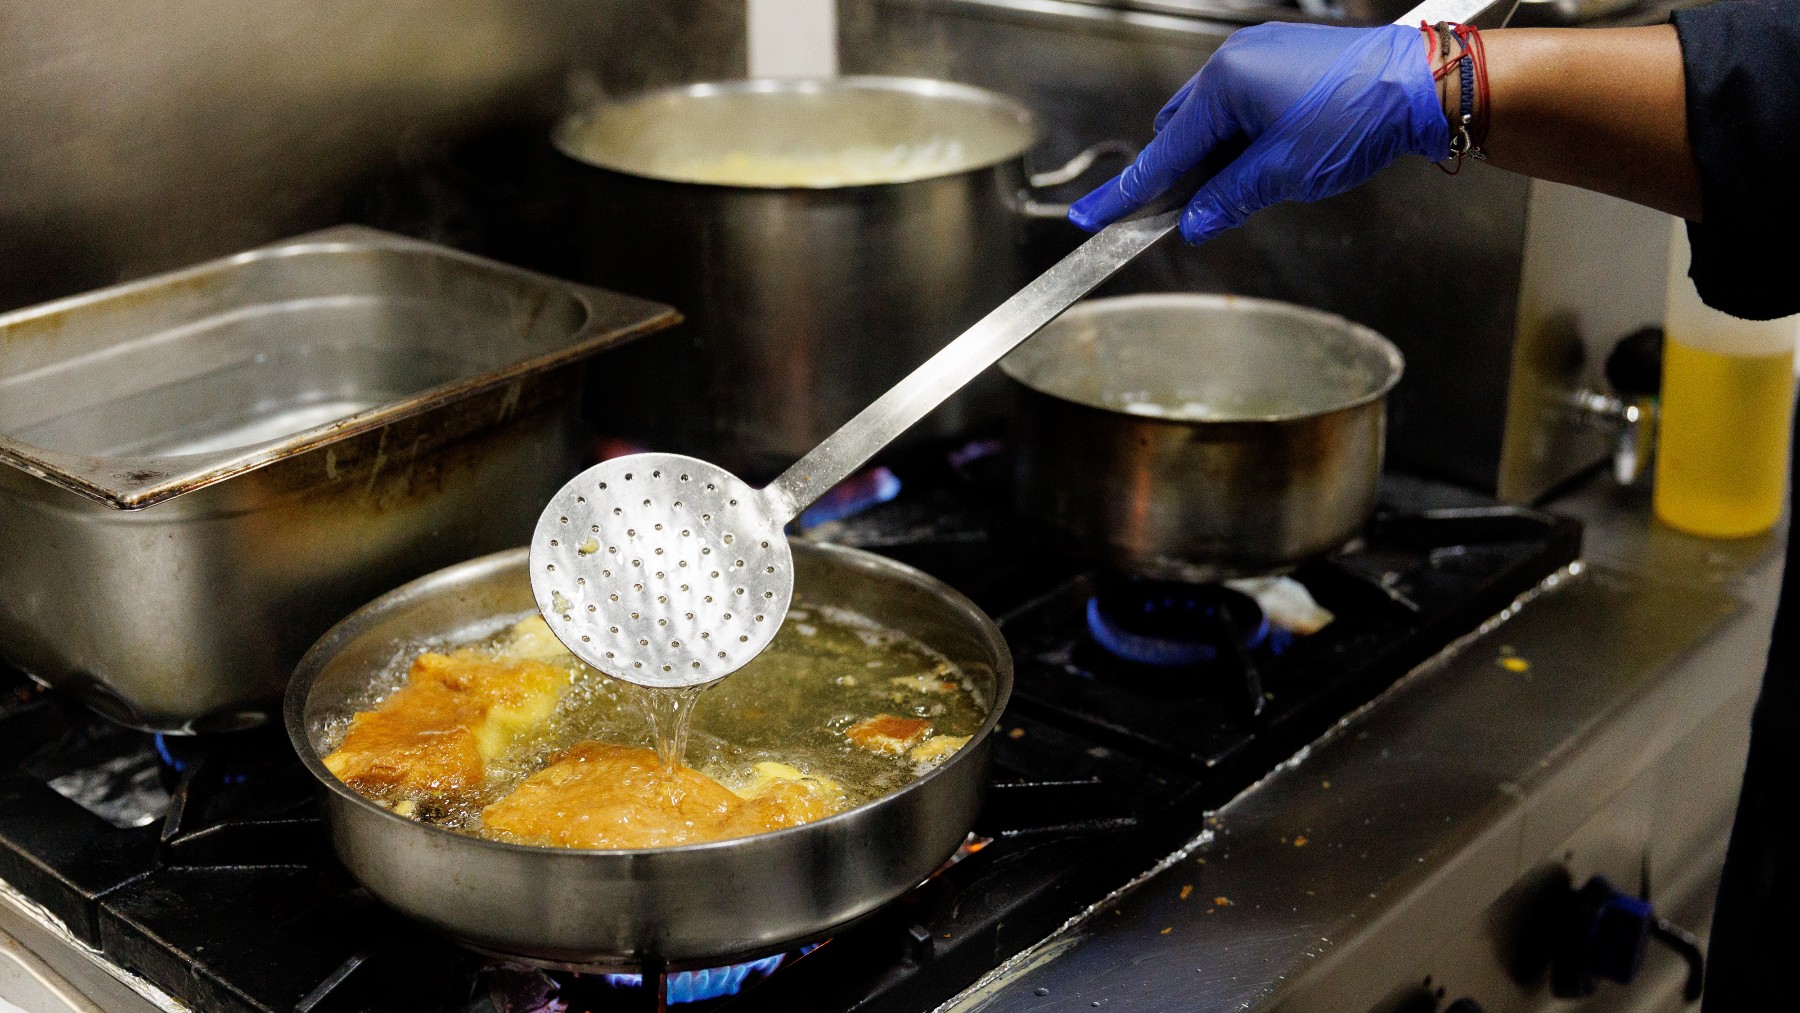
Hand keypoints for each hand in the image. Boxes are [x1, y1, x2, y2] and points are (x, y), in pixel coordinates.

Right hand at [1068, 23, 1448, 243]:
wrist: (1427, 83)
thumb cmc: (1360, 115)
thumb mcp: (1284, 173)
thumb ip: (1229, 198)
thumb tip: (1196, 221)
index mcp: (1225, 82)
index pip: (1163, 152)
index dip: (1127, 193)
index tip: (1090, 218)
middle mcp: (1235, 60)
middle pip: (1181, 129)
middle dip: (1185, 172)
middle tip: (1200, 210)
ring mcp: (1261, 55)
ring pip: (1215, 118)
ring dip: (1221, 155)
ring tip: (1258, 181)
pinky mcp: (1287, 60)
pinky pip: (1244, 103)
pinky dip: (1246, 137)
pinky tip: (1274, 158)